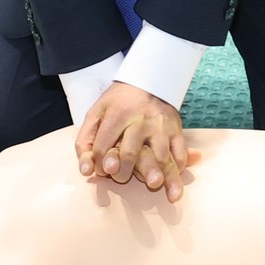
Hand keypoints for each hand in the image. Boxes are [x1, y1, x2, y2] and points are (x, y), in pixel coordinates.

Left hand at [77, 81, 194, 201]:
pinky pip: (179, 153)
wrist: (148, 80)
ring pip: (159, 157)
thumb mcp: (96, 113)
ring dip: (155, 175)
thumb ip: (85, 142)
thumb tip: (86, 172)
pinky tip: (170, 176)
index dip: (98, 164)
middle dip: (122, 174)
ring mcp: (160, 125)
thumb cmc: (118, 102)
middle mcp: (140, 120)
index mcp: (117, 115)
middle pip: (130, 155)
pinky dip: (177, 168)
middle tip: (120, 178)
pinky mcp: (176, 129)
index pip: (102, 148)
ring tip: (153, 185)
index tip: (102, 169)